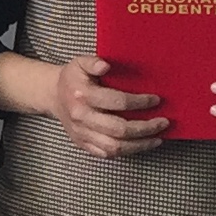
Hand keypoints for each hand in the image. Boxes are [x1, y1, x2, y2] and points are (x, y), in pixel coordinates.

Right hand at [50, 54, 167, 158]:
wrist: (52, 96)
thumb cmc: (72, 79)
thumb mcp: (80, 63)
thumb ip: (93, 62)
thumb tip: (106, 65)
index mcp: (82, 96)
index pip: (117, 102)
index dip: (139, 103)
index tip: (155, 100)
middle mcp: (81, 117)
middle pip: (119, 130)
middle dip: (145, 128)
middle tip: (163, 122)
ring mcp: (81, 133)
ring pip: (115, 147)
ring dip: (140, 144)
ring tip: (157, 138)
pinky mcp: (83, 144)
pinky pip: (107, 154)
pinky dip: (127, 152)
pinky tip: (141, 145)